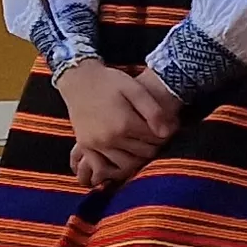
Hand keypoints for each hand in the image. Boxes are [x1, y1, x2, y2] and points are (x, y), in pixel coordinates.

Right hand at [55, 60, 177, 187]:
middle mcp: (109, 138)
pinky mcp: (85, 146)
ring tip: (141, 143)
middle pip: (143, 153)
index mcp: (125, 123)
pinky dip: (116, 166)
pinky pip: (104, 166)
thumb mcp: (135, 89)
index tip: (167, 127)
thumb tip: (166, 133)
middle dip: (154, 145)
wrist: (78, 80)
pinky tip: (124, 154)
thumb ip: (153, 111)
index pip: (155, 139)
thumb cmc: (109, 82)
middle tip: (156, 135)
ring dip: (138, 157)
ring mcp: (96, 144)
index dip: (165, 134)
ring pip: (126, 164)